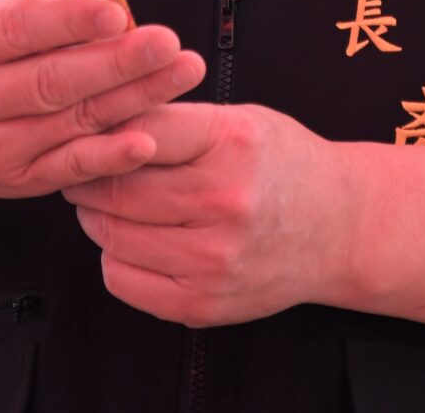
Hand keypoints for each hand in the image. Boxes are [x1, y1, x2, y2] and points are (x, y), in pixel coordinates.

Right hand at [0, 0, 205, 201]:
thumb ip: (41, 18)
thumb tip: (114, 17)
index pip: (16, 30)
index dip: (69, 22)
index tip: (116, 14)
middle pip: (50, 81)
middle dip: (117, 62)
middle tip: (166, 44)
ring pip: (71, 121)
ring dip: (133, 98)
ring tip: (179, 74)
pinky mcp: (16, 180)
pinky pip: (72, 167)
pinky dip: (112, 154)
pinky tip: (148, 140)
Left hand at [65, 102, 345, 327]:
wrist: (339, 229)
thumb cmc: (282, 166)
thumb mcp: (238, 119)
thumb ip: (172, 120)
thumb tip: (95, 125)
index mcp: (232, 144)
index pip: (137, 132)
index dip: (102, 132)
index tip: (90, 132)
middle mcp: (225, 204)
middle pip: (115, 189)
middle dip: (89, 176)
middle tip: (86, 169)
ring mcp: (214, 261)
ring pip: (111, 235)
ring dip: (98, 216)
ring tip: (111, 202)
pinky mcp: (203, 304)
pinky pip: (121, 279)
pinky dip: (116, 257)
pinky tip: (136, 239)